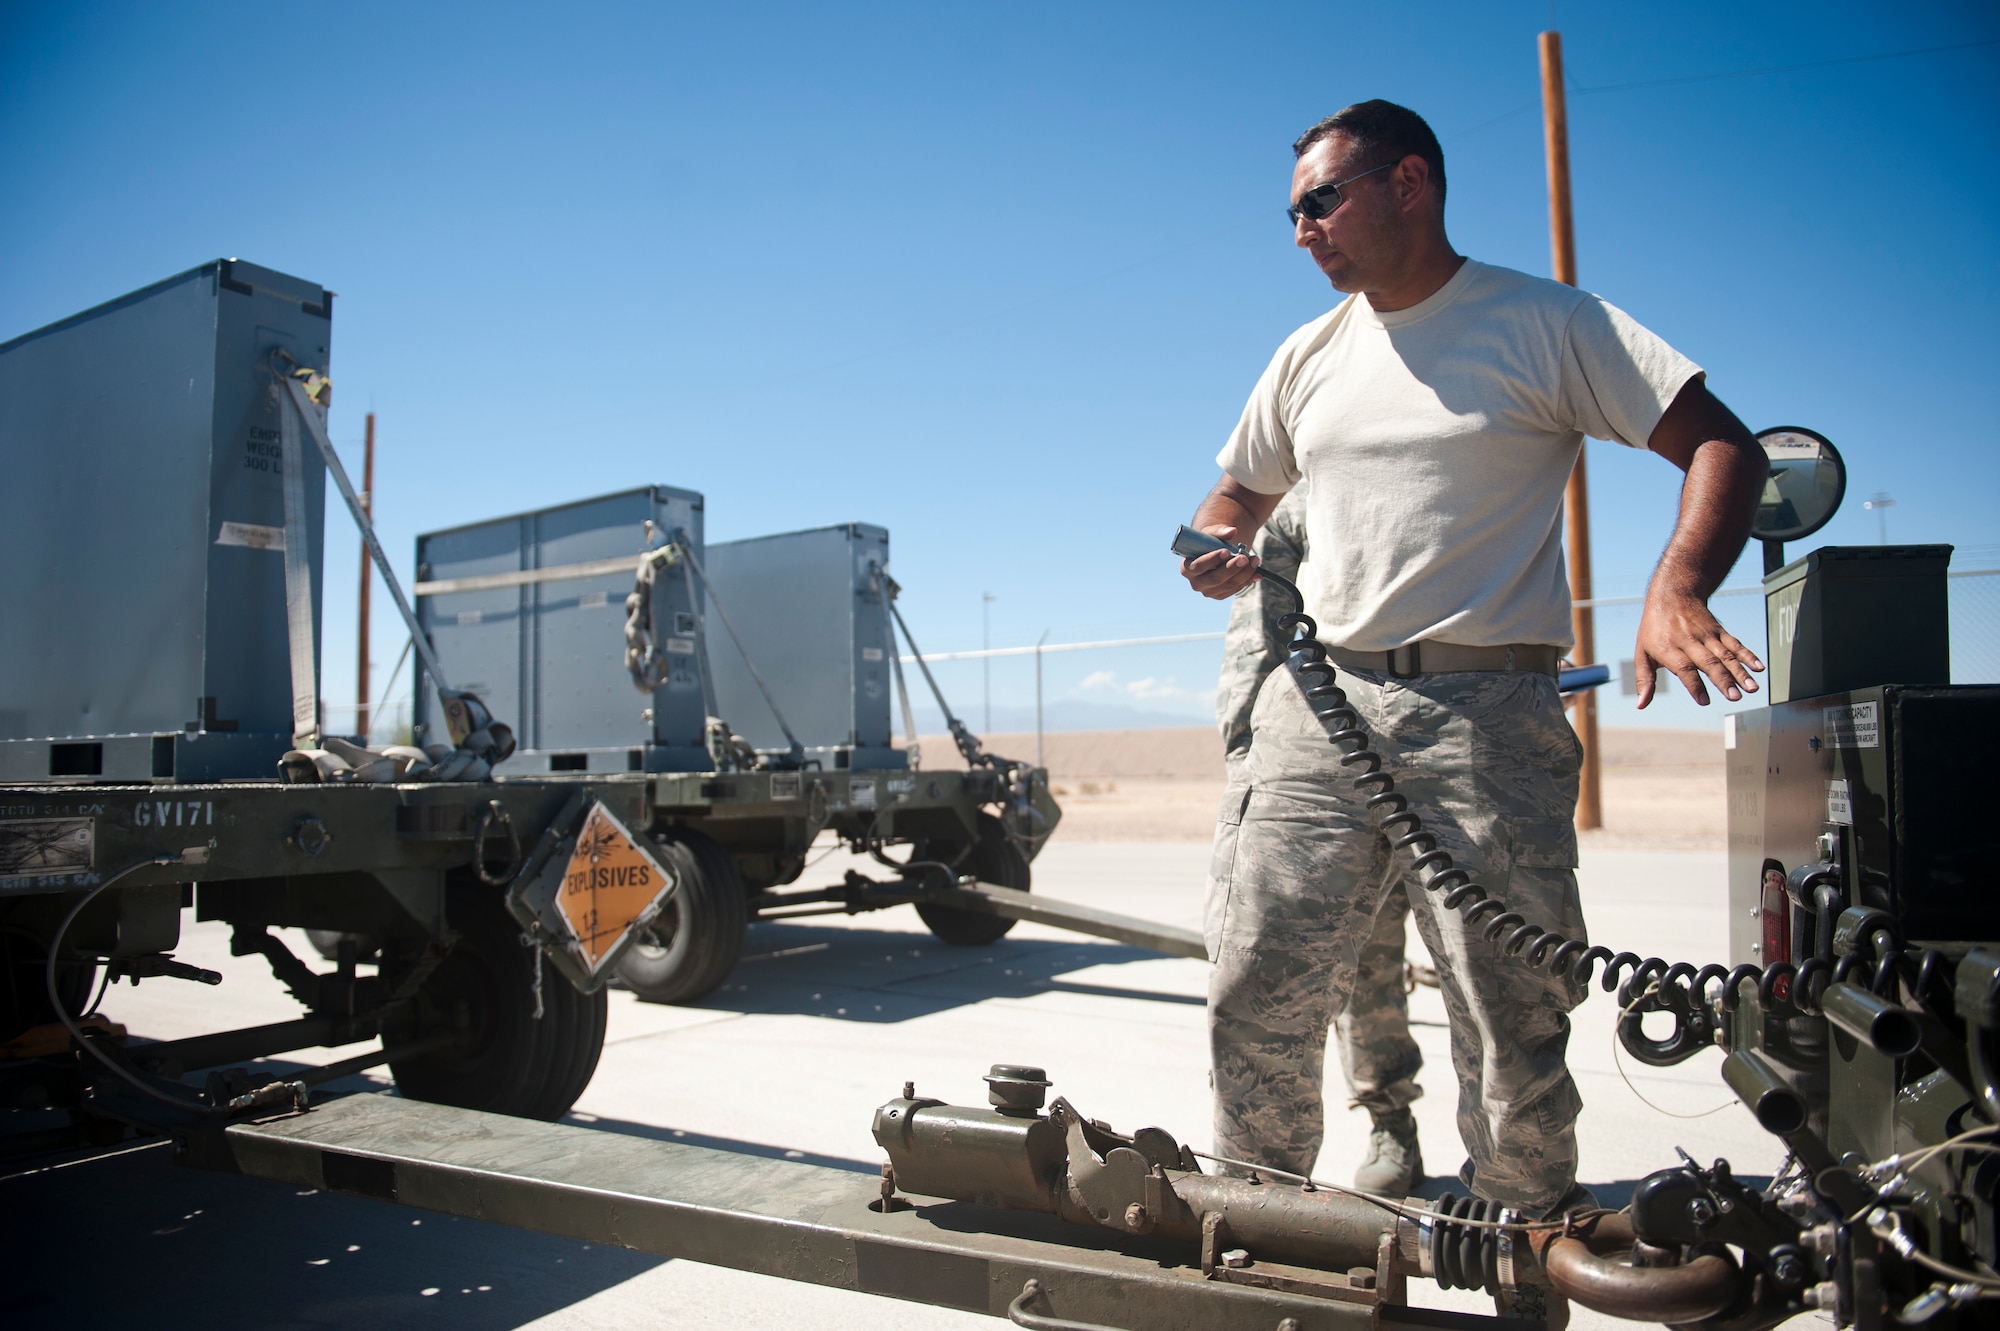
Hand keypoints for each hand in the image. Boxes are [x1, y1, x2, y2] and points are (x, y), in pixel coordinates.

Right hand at [1180, 525, 1261, 599]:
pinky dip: (1248, 580)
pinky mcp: (1220, 595)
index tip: (1226, 551)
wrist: (1215, 553)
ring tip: (1255, 559)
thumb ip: (1220, 531)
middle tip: (1244, 557)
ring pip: (1228, 585)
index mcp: (1187, 568)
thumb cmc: (1209, 543)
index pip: (1198, 566)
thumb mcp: (1211, 534)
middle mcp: (1196, 583)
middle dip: (1231, 568)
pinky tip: (1257, 573)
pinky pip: (1235, 589)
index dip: (1212, 560)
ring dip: (1244, 573)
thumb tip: (1232, 531)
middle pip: (1214, 579)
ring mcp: (1208, 591)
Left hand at [1634, 589, 1762, 706]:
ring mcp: (1706, 635)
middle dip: (1723, 680)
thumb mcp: (1642, 652)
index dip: (1694, 685)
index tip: (1704, 702)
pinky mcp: (1719, 631)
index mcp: (1668, 648)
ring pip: (1725, 654)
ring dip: (1740, 672)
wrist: (1672, 594)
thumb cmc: (1654, 629)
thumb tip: (1641, 705)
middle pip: (1709, 662)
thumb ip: (1645, 680)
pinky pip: (1735, 644)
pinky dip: (1748, 656)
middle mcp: (1689, 641)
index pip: (1684, 668)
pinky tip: (1759, 668)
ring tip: (1752, 688)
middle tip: (1735, 698)